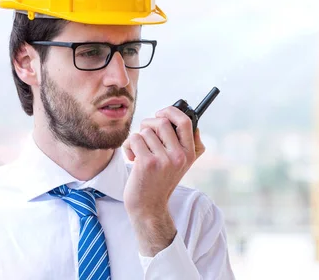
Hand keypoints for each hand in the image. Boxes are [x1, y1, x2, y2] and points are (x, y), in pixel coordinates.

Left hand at [121, 106, 205, 255]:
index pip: (186, 122)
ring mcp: (163, 160)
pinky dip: (129, 146)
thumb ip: (187, 144)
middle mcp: (179, 156)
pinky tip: (132, 157)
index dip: (171, 111)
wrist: (148, 207)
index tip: (160, 113)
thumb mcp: (181, 165)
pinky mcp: (147, 163)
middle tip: (144, 136)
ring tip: (139, 152)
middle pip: (161, 122)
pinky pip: (134, 139)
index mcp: (189, 153)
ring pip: (145, 131)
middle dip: (148, 124)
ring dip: (137, 139)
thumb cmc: (161, 181)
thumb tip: (187, 120)